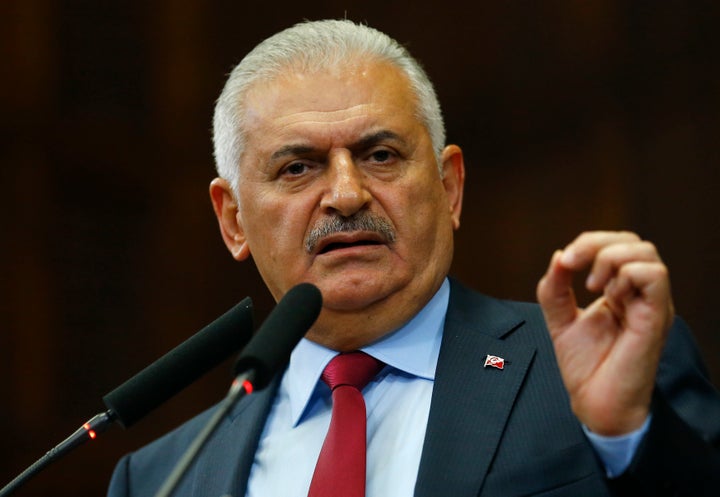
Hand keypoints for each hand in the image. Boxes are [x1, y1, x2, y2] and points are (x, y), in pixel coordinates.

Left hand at [536, 231, 674, 434]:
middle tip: (573, 265)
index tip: (565, 261)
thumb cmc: (586, 368)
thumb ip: (555, 289)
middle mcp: (639, 294)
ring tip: (593, 286)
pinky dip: (626, 275)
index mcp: (620, 291)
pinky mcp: (655, 318)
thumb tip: (559, 257)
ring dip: (610, 259)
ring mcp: (650, 304)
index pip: (616, 245)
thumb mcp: (559, 320)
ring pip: (646, 253)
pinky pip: (654, 276)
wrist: (594, 403)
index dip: (588, 242)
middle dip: (596, 244)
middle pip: (633, 242)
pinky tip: (610, 297)